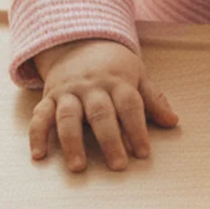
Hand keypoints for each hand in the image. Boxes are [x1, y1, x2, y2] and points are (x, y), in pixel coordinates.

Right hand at [29, 40, 177, 171]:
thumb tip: (172, 121)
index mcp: (118, 81)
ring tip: (78, 167)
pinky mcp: (49, 97)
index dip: (137, 130)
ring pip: (68, 117)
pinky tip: (39, 156)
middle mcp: (92, 87)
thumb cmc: (114, 66)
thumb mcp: (138, 75)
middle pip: (101, 114)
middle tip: (118, 166)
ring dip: (72, 142)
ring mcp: (68, 92)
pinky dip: (37, 135)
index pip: (130, 106)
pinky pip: (40, 116)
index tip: (143, 153)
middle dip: (110, 141)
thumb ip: (153, 99)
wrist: (78, 41)